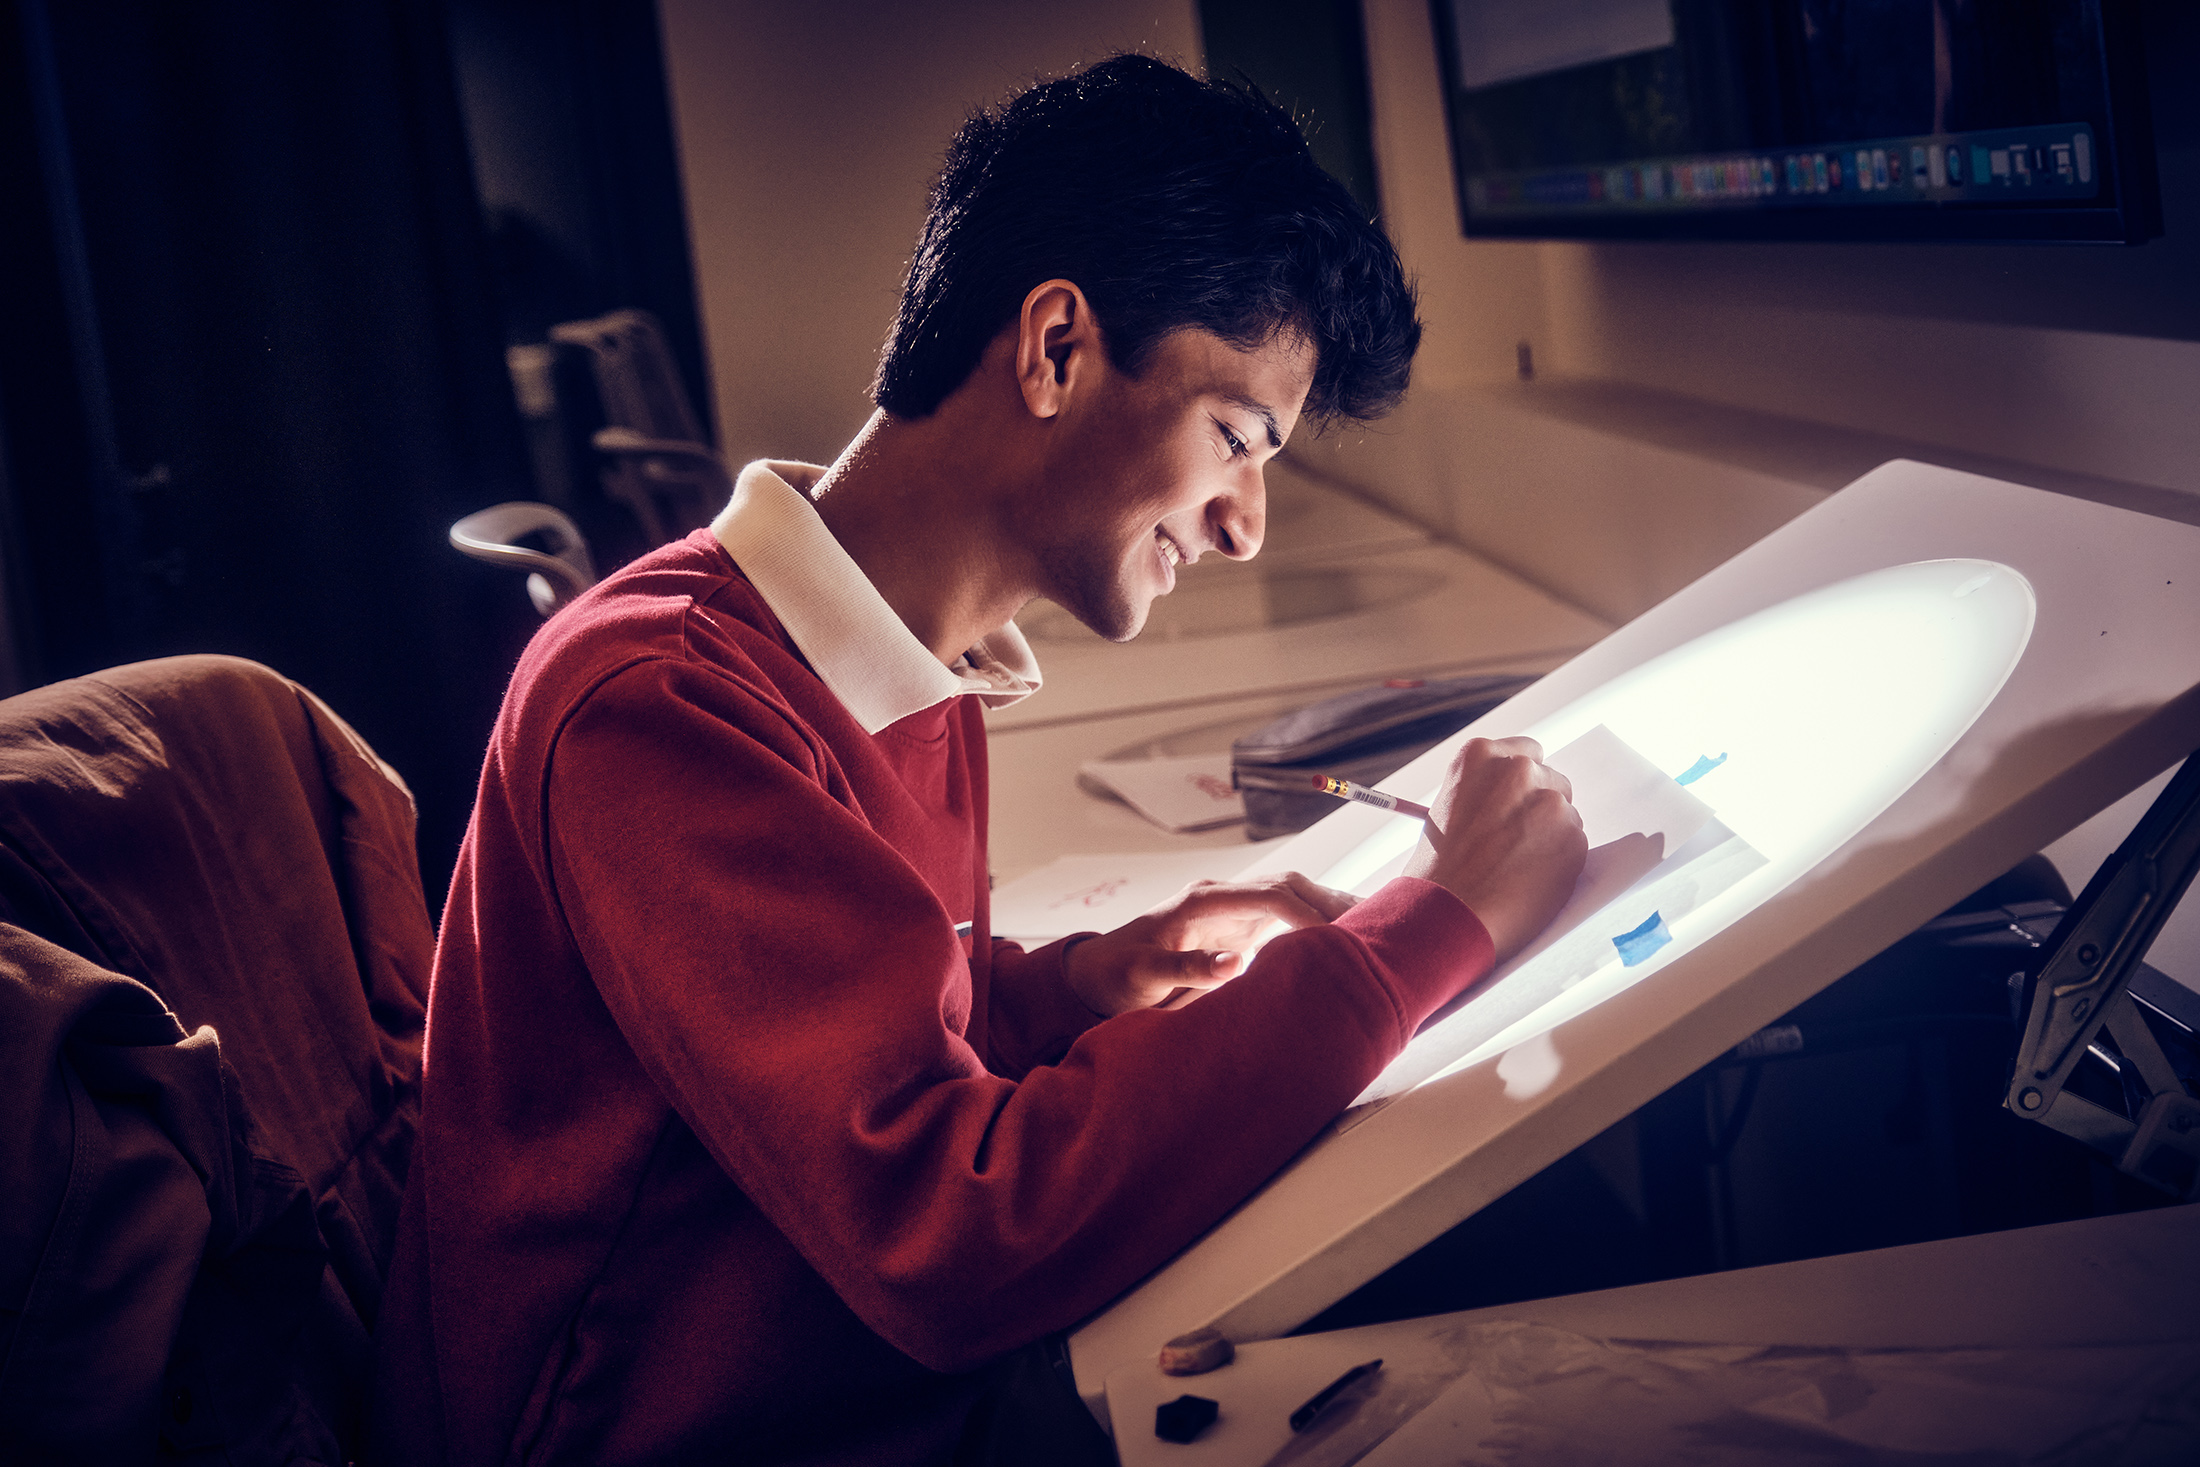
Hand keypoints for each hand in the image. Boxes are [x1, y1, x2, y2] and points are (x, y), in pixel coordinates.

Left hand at [1063, 873, 1357, 1016]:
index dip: (1309, 913)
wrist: (1097, 976)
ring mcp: (1234, 912)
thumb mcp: (1143, 975)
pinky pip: (1289, 921)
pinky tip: (1345, 946)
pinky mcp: (1241, 931)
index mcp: (1204, 901)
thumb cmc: (1116, 974)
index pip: (1272, 894)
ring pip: (1296, 899)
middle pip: (1292, 887)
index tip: (1340, 939)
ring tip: (1376, 934)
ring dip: (1331, 912)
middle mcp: (1224, 898)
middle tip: (1377, 931)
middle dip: (1334, 903)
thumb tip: (1238, 963)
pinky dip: (1318, 929)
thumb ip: (1187, 969)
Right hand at [1404, 737, 1585, 961]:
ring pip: (1566, 815)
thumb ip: (1486, 795)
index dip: (1522, 783)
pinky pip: (1575, 845)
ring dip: (1551, 837)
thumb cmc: (1437, 871)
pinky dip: (1560, 864)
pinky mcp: (1572, 836)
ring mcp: (1549, 802)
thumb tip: (1515, 804)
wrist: (1447, 914)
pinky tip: (1529, 882)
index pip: (1526, 753)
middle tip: (1517, 843)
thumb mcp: (1447, 811)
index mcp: (1481, 756)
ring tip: (1516, 869)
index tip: (1516, 803)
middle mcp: (1518, 770)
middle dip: (1539, 809)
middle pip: (1551, 780)